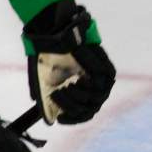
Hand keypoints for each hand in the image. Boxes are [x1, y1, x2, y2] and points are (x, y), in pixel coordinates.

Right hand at [24, 0, 115, 123]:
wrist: (53, 31)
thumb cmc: (47, 52)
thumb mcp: (43, 78)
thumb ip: (44, 96)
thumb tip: (46, 117)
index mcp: (81, 90)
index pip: (83, 113)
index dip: (72, 119)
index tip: (59, 119)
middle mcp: (94, 87)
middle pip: (89, 110)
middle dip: (70, 107)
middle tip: (56, 97)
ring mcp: (102, 79)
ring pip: (95, 101)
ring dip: (76, 98)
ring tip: (63, 88)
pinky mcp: (108, 71)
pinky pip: (99, 87)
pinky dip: (86, 87)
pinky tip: (75, 81)